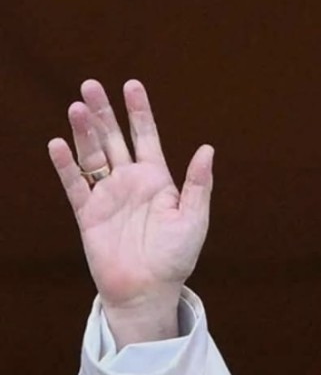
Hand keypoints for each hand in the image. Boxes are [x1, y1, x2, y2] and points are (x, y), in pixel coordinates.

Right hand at [48, 80, 213, 347]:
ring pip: (92, 155)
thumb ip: (198, 183)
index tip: (131, 85)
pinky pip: (75, 185)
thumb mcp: (194, 218)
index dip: (139, 112)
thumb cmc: (176, 257)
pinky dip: (65, 165)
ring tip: (77, 106)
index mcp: (158, 179)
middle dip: (103, 113)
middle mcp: (130, 181)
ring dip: (84, 132)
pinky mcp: (88, 214)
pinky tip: (58, 144)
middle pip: (113, 138)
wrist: (148, 290)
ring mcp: (108, 196)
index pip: (146, 136)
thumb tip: (207, 148)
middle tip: (91, 84)